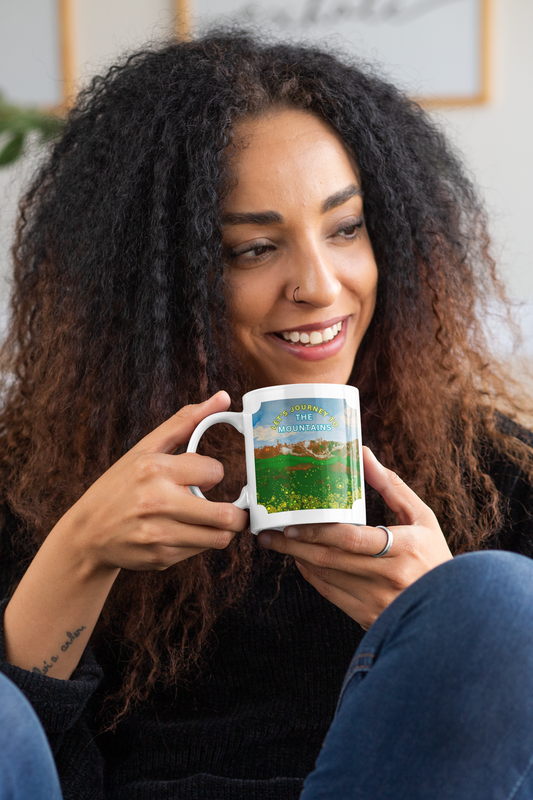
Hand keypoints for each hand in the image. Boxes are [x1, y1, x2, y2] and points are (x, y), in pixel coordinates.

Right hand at [52, 391, 248, 573]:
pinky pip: (200, 552)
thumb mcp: (146, 448)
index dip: (212, 473)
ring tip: (210, 519)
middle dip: (237, 512)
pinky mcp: (161, 557)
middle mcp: (157, 502)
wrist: (88, 532)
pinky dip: (199, 541)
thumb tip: (223, 397)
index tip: (203, 476)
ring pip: (219, 538)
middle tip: (234, 507)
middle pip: (226, 516)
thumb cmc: (121, 485)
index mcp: (155, 469)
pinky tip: (184, 531)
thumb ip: (186, 421)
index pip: (215, 471)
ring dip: (221, 529)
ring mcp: (159, 534)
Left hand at [257, 446, 452, 628]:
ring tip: (276, 542)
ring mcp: (377, 600)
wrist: (451, 610)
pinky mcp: (367, 616)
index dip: (319, 531)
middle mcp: (388, 577)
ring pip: (326, 577)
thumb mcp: (422, 518)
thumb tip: (363, 453)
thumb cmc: (434, 556)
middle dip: (294, 545)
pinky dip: (311, 575)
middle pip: (330, 558)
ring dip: (298, 559)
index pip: (352, 539)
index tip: (292, 524)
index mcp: (404, 549)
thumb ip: (391, 486)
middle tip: (268, 532)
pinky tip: (300, 560)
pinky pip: (330, 594)